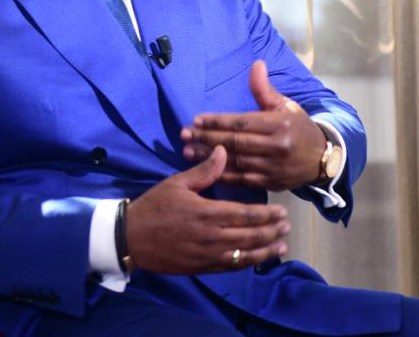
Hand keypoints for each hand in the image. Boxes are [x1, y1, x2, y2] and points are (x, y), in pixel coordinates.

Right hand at [126, 145, 289, 273]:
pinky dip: (246, 263)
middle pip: (250, 236)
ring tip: (281, 246)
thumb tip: (224, 151)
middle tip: (287, 226)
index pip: (245, 215)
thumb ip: (204, 171)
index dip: (266, 215)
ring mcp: (207, 255)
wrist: (131, 238)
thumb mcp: (177, 183)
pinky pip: (230, 266)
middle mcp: (211, 236)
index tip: (281, 212)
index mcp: (206, 213)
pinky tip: (257, 259)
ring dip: (265, 251)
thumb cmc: (154, 206)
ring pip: (244, 254)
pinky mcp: (201, 267)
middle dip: (271, 231)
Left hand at [180, 60, 325, 190]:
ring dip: (208, 157)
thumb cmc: (299, 127)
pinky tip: (206, 169)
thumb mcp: (286, 105)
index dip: (216, 121)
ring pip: (235, 161)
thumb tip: (256, 64)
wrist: (323, 158)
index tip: (195, 120)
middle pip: (234, 142)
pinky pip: (242, 179)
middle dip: (205, 138)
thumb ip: (265, 89)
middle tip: (184, 135)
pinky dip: (222, 174)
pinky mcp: (270, 184)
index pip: (241, 122)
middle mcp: (276, 147)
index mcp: (279, 124)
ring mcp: (273, 168)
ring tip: (187, 152)